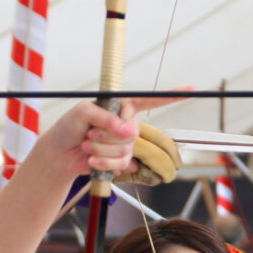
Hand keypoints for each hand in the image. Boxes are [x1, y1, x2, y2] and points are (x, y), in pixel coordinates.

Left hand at [26, 98, 170, 181]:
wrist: (59, 155)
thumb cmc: (68, 128)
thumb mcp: (83, 113)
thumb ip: (107, 118)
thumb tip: (128, 131)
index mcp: (121, 107)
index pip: (150, 100)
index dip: (172, 95)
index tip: (193, 89)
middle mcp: (126, 124)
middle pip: (133, 130)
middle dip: (108, 135)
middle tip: (90, 134)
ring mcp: (125, 144)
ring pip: (126, 149)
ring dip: (102, 150)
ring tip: (86, 146)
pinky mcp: (122, 161)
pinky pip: (123, 163)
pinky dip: (105, 163)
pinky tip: (92, 160)